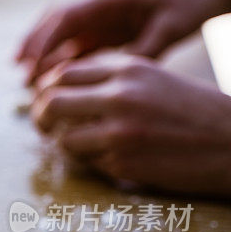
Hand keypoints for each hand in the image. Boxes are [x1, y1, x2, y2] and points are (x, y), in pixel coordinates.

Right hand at [16, 0, 230, 83]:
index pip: (67, 16)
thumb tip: (112, 75)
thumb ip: (142, 51)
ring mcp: (97, 14)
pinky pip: (72, 41)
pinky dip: (56, 57)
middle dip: (33, 43)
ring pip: (58, 30)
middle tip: (18, 70)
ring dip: (40, 51)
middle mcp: (98, 2)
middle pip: (54, 20)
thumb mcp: (169, 30)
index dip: (45, 40)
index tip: (30, 64)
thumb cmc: (186, 8)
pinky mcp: (100, 26)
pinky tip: (46, 76)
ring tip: (24, 77)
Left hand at [32, 52, 230, 196]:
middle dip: (40, 117)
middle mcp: (120, 95)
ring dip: (67, 145)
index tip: (46, 100)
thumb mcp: (153, 79)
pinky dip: (94, 163)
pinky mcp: (123, 161)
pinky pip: (88, 163)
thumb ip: (110, 79)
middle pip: (51, 102)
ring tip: (86, 146)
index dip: (46, 89)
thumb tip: (57, 88)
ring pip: (64, 138)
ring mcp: (119, 130)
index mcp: (128, 68)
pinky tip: (117, 159)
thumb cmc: (192, 111)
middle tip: (44, 127)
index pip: (64, 73)